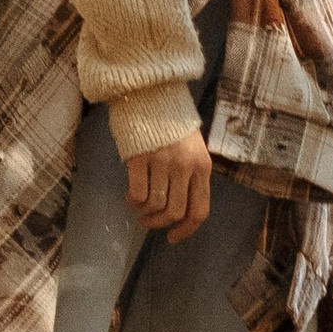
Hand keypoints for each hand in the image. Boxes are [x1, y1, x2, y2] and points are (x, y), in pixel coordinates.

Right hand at [125, 128, 212, 244]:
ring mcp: (162, 162)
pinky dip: (132, 201)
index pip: (199, 210)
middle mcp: (185, 167)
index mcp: (202, 167)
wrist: (153, 94)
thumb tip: (179, 212)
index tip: (173, 237)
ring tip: (139, 207)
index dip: (186, 230)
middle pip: (174, 212)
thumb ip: (191, 177)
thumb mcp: (193, 150)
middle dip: (159, 223)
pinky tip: (130, 197)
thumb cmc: (173, 125)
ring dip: (144, 213)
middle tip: (149, 221)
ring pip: (155, 205)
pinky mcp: (140, 158)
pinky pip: (137, 194)